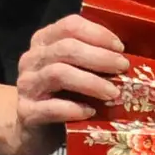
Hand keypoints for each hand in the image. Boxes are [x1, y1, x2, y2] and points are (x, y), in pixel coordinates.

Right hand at [5, 14, 127, 154]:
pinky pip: (50, 108)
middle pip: (66, 48)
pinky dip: (74, 108)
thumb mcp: (76, 69)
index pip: (70, 25)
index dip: (97, 33)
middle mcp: (31, 59)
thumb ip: (92, 57)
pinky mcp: (26, 112)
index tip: (120, 47)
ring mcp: (26, 85)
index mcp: (44, 41)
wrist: (30, 128)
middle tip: (122, 67)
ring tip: (113, 92)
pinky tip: (90, 112)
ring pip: (58, 74)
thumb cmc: (62, 94)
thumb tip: (128, 56)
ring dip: (91, 82)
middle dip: (100, 57)